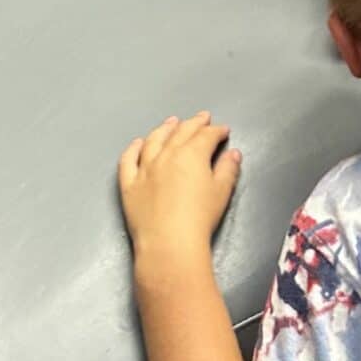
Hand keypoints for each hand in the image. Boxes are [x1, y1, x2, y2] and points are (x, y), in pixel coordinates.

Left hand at [118, 112, 242, 263]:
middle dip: (194, 123)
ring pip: (154, 140)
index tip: (223, 130)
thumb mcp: (221, 192)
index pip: (206, 135)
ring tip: (172, 122)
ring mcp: (144, 168)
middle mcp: (166, 155)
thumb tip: (232, 154)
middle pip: (181, 132)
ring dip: (165, 129)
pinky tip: (138, 142)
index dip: (216, 131)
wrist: (169, 243)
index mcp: (192, 155)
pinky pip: (128, 160)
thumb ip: (227, 170)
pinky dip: (133, 148)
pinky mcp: (129, 184)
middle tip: (202, 117)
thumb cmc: (199, 219)